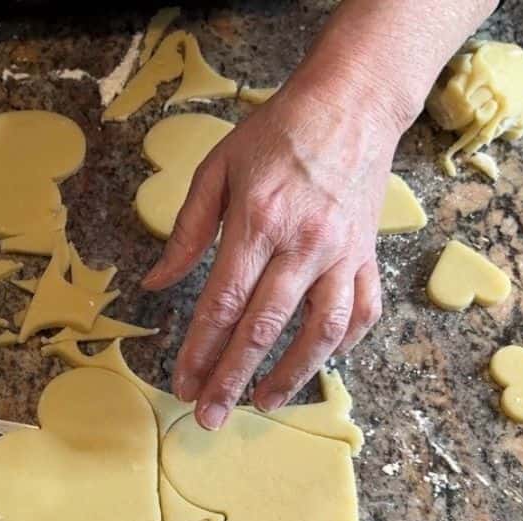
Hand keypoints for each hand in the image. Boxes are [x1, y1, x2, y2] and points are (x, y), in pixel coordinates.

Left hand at [141, 86, 401, 429]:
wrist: (351, 103)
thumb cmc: (276, 134)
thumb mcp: (217, 169)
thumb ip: (186, 232)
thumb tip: (155, 284)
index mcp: (259, 222)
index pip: (223, 303)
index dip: (200, 350)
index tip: (182, 383)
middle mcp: (305, 244)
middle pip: (263, 328)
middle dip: (232, 377)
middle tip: (210, 416)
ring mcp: (342, 253)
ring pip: (320, 331)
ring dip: (290, 375)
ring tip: (262, 403)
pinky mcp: (368, 254)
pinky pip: (362, 311)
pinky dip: (343, 344)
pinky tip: (318, 363)